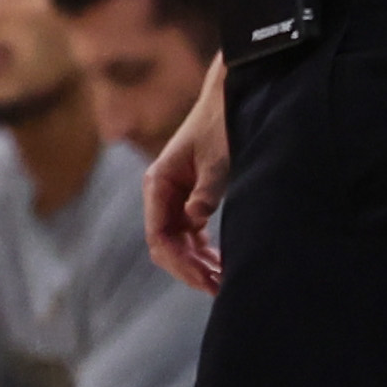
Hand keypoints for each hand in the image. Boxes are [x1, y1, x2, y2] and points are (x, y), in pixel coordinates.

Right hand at [143, 59, 230, 294]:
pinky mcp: (190, 198)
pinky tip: (221, 263)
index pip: (159, 236)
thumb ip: (206, 189)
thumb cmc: (221, 125)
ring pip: (178, 243)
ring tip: (224, 281)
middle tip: (220, 288)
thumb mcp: (217, 157)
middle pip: (166, 245)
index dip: (180, 262)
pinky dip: (203, 251)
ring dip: (197, 263)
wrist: (229, 99)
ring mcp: (174, 198)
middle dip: (189, 269)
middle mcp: (161, 194)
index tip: (207, 279)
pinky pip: (190, 234)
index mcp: (158, 183)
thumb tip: (194, 220)